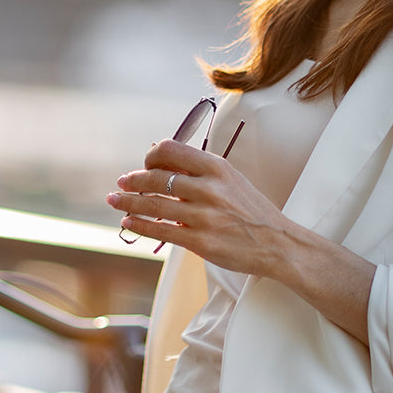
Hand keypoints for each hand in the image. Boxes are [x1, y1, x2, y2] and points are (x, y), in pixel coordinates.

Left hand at [107, 137, 291, 276]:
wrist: (277, 242)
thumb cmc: (251, 209)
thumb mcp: (231, 178)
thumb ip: (201, 171)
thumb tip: (162, 166)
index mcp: (217, 167)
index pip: (171, 150)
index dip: (152, 155)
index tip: (144, 163)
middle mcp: (208, 188)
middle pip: (157, 178)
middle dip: (133, 180)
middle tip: (121, 183)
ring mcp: (203, 216)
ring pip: (154, 205)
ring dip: (128, 202)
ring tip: (115, 201)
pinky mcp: (200, 241)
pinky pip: (161, 231)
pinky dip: (140, 225)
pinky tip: (129, 221)